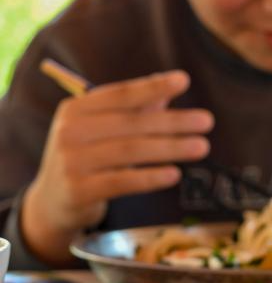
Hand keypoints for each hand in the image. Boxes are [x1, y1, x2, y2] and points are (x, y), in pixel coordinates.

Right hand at [22, 70, 213, 262]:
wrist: (53, 202)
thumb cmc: (87, 157)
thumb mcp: (103, 130)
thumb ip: (134, 111)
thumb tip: (167, 90)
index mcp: (76, 109)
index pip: (120, 94)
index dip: (152, 87)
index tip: (184, 80)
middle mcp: (70, 132)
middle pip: (131, 123)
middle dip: (173, 121)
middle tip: (207, 121)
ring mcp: (71, 162)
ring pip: (130, 151)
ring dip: (170, 148)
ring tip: (202, 147)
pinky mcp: (78, 190)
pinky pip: (122, 181)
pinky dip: (150, 178)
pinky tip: (175, 174)